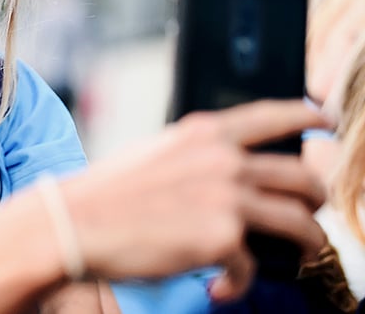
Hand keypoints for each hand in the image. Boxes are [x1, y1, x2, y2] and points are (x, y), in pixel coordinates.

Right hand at [59, 99, 326, 300]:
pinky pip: (253, 266)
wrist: (75, 223)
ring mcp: (227, 197)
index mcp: (205, 133)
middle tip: (309, 214)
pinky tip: (219, 286)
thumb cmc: (107, 194)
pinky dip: (238, 282)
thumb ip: (196, 155)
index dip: (309, 116)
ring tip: (297, 257)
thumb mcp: (157, 153)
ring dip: (307, 243)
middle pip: (302, 176)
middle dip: (315, 199)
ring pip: (300, 223)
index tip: (325, 121)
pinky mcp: (223, 238)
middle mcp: (223, 159)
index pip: (275, 115)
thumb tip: (230, 172)